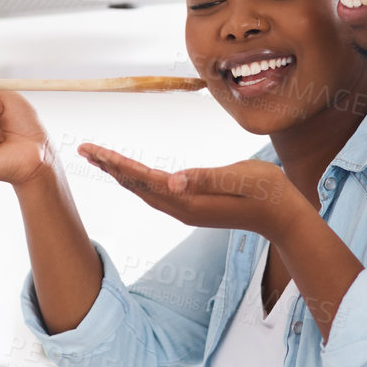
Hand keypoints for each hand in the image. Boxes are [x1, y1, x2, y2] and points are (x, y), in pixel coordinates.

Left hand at [78, 145, 306, 238]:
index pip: (142, 178)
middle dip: (108, 166)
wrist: (283, 217)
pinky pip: (155, 193)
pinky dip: (137, 181)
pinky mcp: (193, 208)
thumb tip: (173, 182)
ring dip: (120, 174)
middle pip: (135, 185)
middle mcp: (181, 208)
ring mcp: (186, 210)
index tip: (92, 150)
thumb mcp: (240, 178)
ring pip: (143, 191)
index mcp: (188, 200)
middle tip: (83, 149)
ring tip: (99, 159)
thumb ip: (207, 179)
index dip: (115, 163)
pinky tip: (131, 175)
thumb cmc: (266, 192)